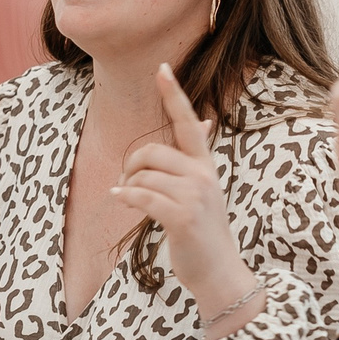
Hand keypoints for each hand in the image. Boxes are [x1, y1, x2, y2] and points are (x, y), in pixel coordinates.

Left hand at [116, 65, 252, 313]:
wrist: (219, 271)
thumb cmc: (204, 231)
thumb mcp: (205, 190)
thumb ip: (196, 159)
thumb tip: (203, 121)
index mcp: (205, 165)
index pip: (187, 122)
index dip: (173, 95)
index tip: (161, 68)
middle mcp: (203, 175)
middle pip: (152, 152)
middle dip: (132, 166)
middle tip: (126, 183)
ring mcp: (195, 196)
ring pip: (144, 176)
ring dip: (128, 187)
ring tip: (128, 198)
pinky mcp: (182, 217)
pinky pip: (142, 196)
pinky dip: (126, 197)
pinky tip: (119, 199)